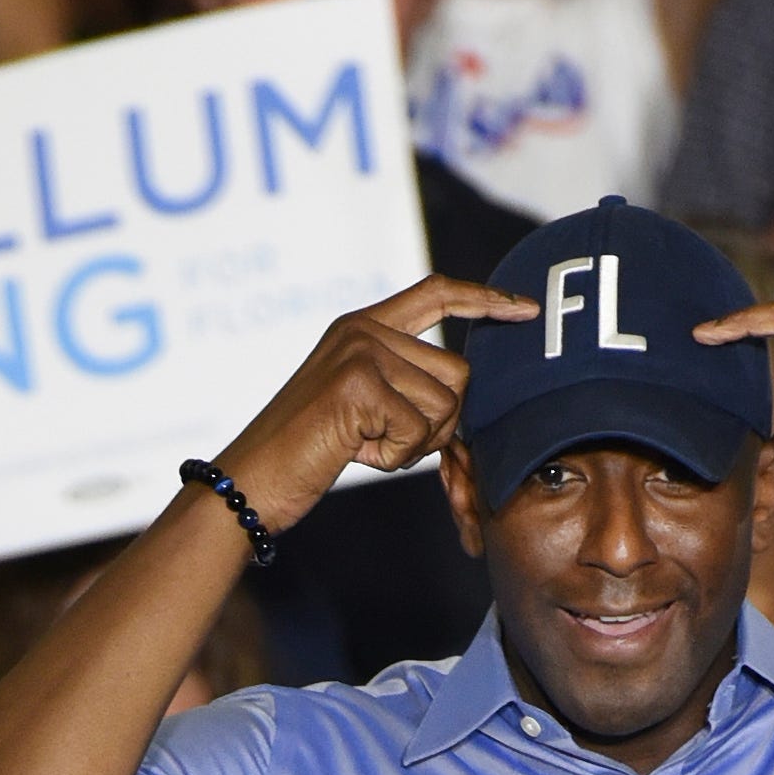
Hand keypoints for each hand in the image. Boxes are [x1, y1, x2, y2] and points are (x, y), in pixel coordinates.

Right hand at [213, 276, 536, 531]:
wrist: (249, 481)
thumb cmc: (303, 452)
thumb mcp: (358, 404)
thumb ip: (402, 381)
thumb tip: (463, 389)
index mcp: (361, 325)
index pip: (436, 293)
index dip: (485, 300)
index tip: (524, 309)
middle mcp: (362, 329)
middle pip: (456, 373)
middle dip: (438, 423)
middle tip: (385, 440)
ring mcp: (360, 353)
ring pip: (444, 405)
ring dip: (414, 443)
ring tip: (363, 444)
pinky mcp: (358, 385)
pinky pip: (419, 431)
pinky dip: (395, 456)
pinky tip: (355, 452)